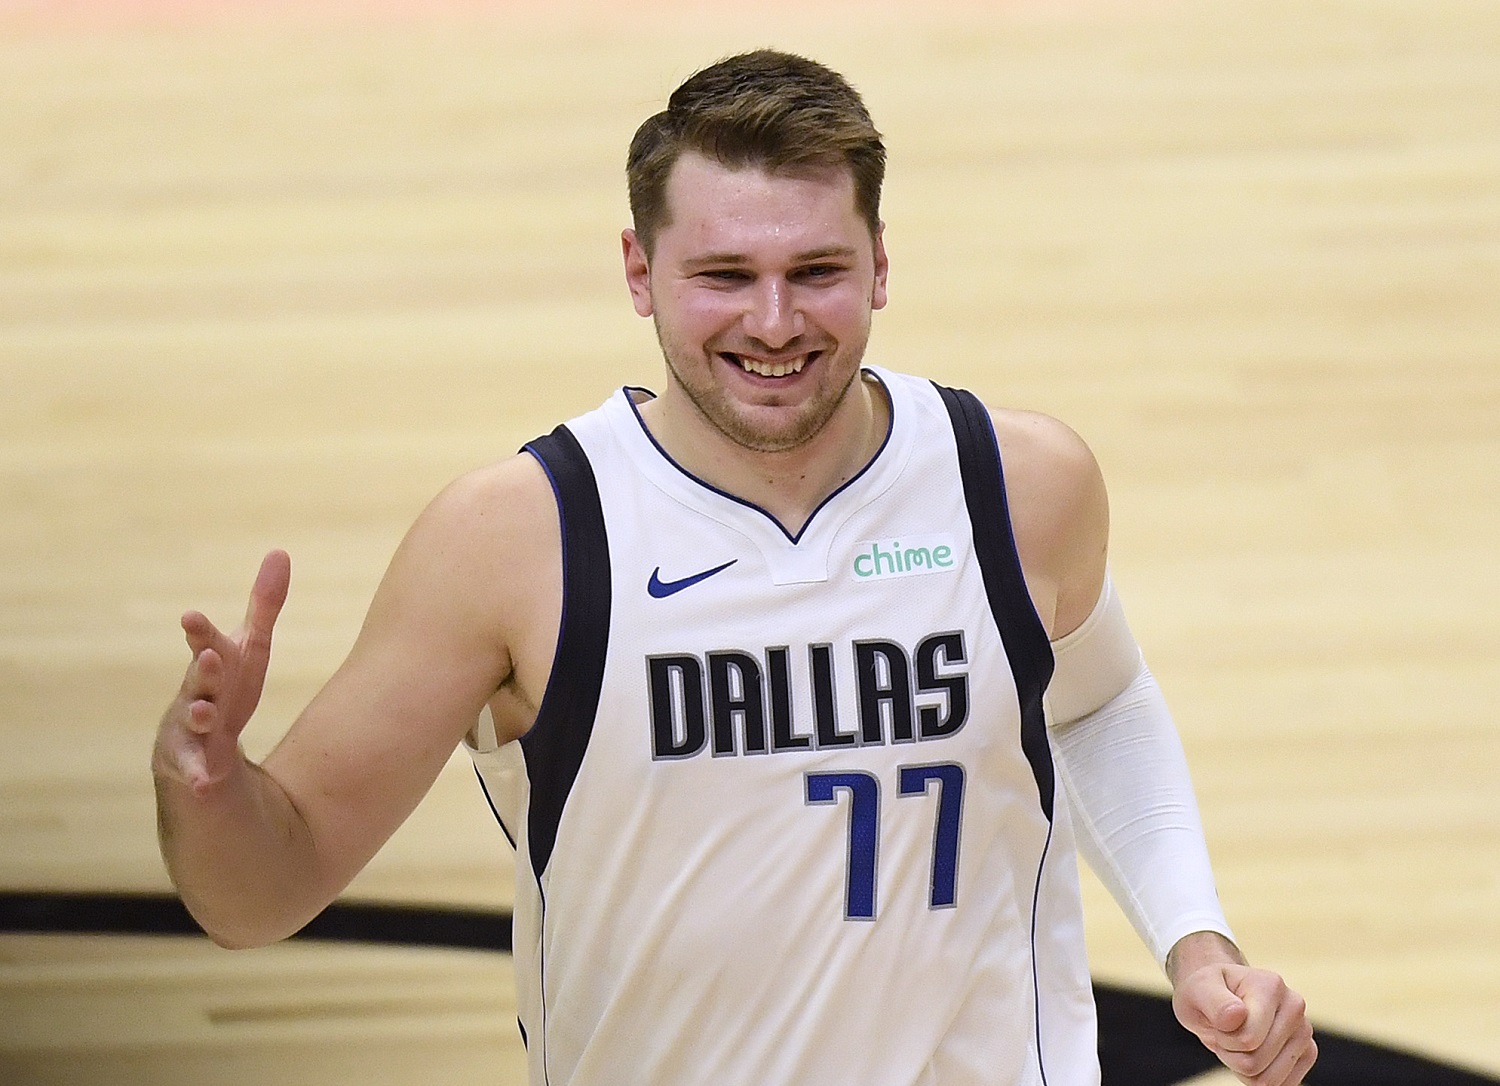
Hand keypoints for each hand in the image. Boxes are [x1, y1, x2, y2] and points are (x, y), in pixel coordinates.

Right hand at [155, 550, 290, 793]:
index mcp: (211, 667)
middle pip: (198, 681)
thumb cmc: (227, 692)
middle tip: (210, 658)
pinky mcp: (190, 769)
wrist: (204, 756)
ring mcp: (188, 733)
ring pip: (191, 724)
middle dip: (203, 670)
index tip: (192, 618)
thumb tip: (279, 552)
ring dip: (198, 716)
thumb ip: (263, 607)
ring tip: (208, 715)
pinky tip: (207, 782)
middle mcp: (193, 696)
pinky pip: (194, 774)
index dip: (202, 634)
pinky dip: (200, 776)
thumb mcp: (251, 652)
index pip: (207, 645)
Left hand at [1171, 953, 1317, 1085]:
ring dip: (1244, 1067)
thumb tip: (1237, 1016)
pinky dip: (1259, 1077)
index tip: (1218, 1021)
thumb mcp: (1198, 990)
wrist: (1220, 998)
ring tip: (1239, 1040)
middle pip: (1256, 1062)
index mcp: (1270, 985)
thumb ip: (1214, 1002)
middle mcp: (1295, 1006)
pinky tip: (1253, 1052)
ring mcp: (1304, 1030)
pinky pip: (1282, 1085)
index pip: (1247, 1039)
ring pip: (1269, 1079)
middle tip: (1226, 1031)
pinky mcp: (1308, 1052)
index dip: (1224, 1038)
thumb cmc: (1207, 993)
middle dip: (1232, 1053)